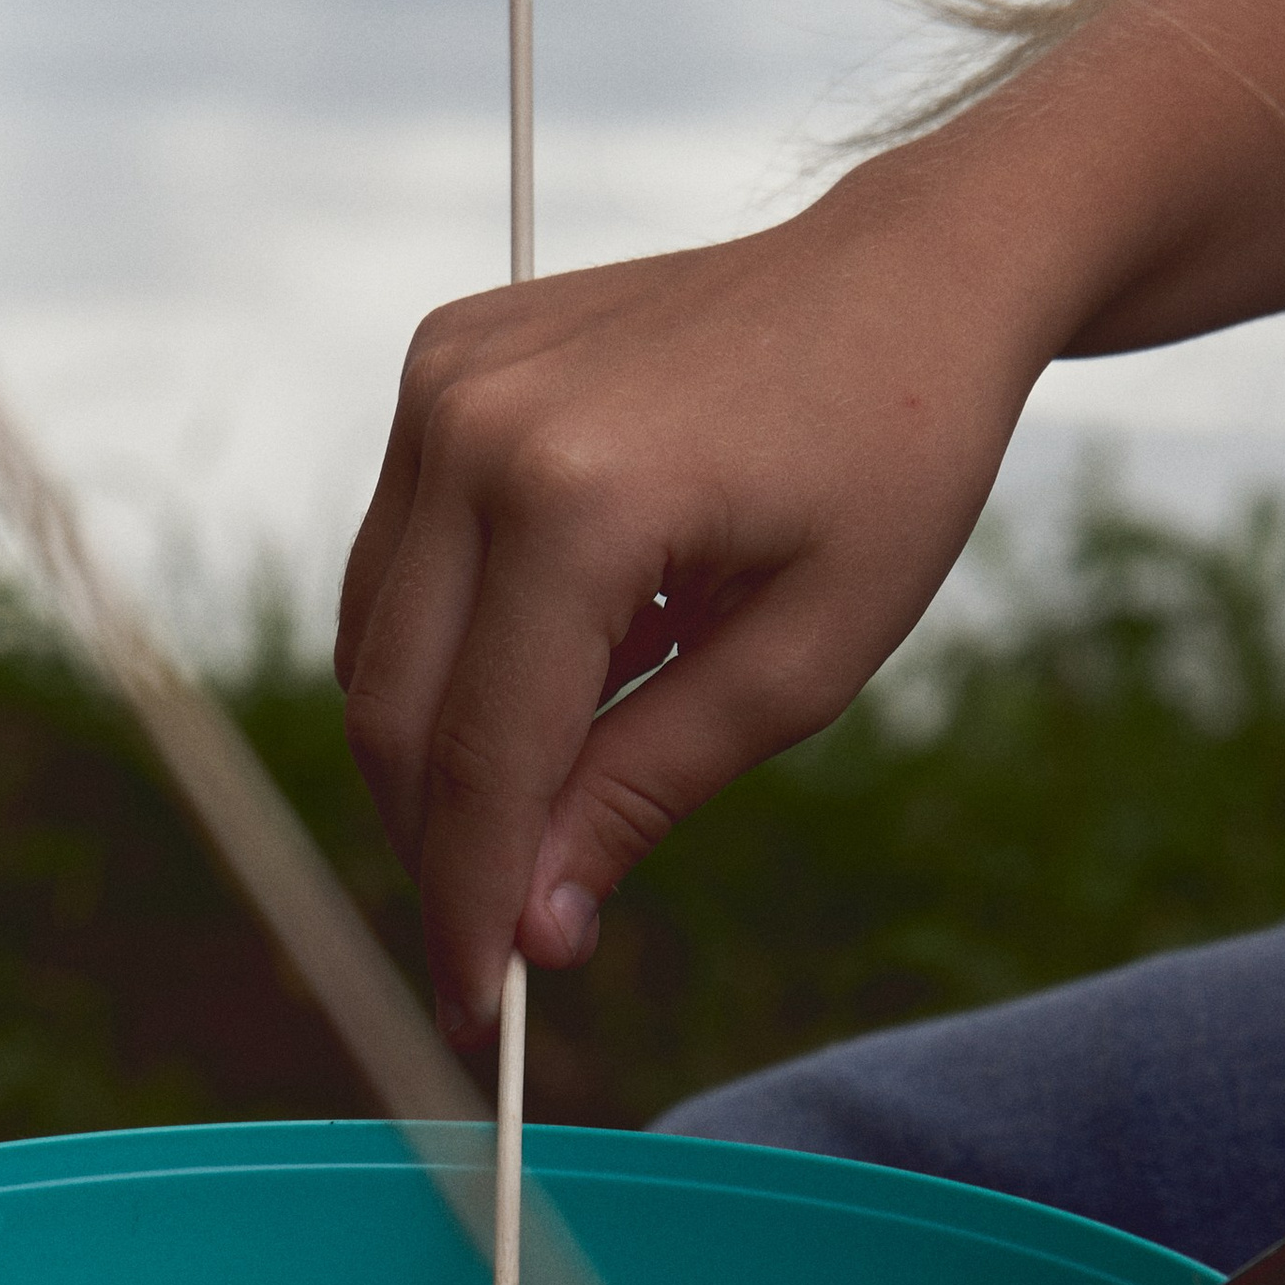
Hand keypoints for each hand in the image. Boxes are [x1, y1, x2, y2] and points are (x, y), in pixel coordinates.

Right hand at [337, 150, 1053, 1038]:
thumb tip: (533, 927)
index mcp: (579, 498)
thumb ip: (648, 789)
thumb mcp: (804, 658)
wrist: (908, 273)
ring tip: (560, 794)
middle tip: (508, 937)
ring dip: (440, 750)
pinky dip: (455, 643)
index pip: (482, 754)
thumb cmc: (891, 460)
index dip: (470, 901)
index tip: (480, 1010)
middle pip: (397, 704)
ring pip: (376, 636)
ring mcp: (446, 380)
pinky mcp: (443, 360)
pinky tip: (568, 662)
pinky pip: (402, 553)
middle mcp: (477, 425)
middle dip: (441, 841)